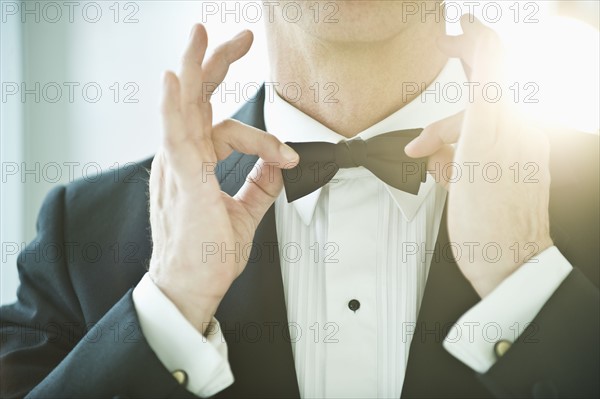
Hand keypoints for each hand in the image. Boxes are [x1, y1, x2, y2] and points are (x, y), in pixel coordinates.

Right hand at [148, 25, 298, 333]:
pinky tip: (175, 80)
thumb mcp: (243, 212)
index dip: (261, 135)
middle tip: (238, 38)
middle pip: (197, 99)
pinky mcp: (183, 182)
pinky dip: (173, 106)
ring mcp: (179, 168)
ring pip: (184, 107)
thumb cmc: (206, 254)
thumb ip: (259, 184)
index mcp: (195, 164)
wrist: (191, 288)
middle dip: (217, 64)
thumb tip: (279, 164)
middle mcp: (183, 159)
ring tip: (202, 36)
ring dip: (195, 68)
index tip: (287, 155)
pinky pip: (175, 137)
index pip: (223, 126)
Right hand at [405, 16, 552, 296]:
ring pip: (473, 127)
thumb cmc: (490, 220)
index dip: (475, 38)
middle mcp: (518, 132)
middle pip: (481, 98)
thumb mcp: (480, 148)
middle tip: (430, 92)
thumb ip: (486, 91)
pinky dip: (456, 156)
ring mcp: (513, 153)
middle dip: (448, 104)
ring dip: (446, 139)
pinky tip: (445, 174)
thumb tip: (489, 48)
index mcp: (509, 121)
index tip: (457, 25)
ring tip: (431, 160)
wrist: (506, 264)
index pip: (496, 61)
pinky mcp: (506, 172)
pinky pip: (476, 151)